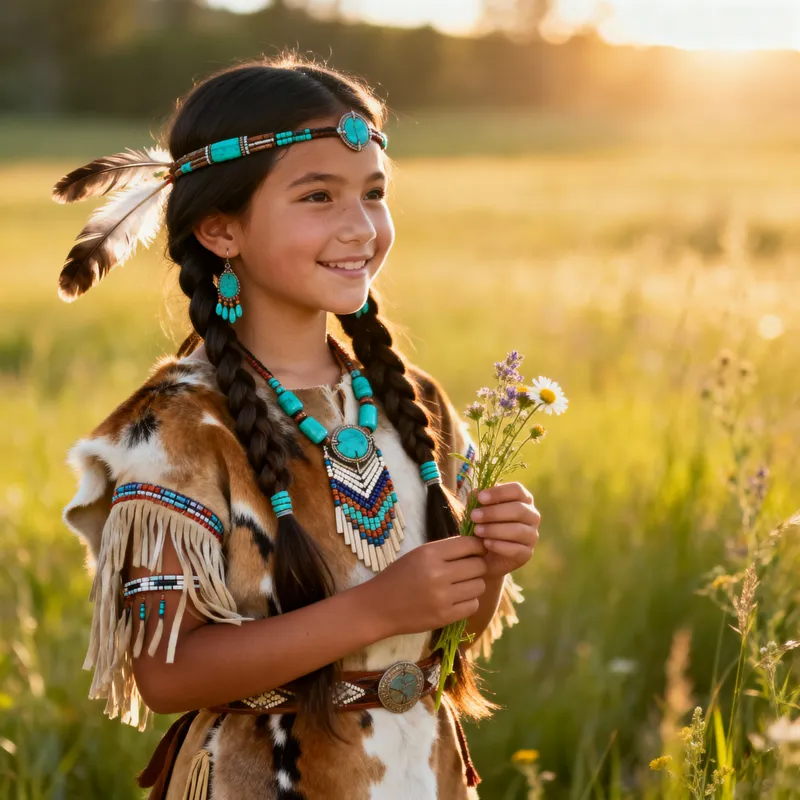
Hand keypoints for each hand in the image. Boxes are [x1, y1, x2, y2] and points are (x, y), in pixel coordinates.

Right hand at [369, 536, 488, 636]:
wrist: (379, 607)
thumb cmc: (399, 576)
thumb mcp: (419, 554)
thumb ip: (446, 550)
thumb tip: (478, 547)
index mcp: (430, 553)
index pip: (470, 544)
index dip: (478, 547)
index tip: (476, 551)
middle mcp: (438, 573)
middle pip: (479, 566)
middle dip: (477, 566)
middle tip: (467, 570)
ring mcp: (442, 597)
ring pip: (479, 586)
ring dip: (474, 585)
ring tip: (461, 585)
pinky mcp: (444, 617)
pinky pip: (473, 605)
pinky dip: (469, 602)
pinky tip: (456, 599)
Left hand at [468, 482, 539, 577]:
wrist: (486, 555)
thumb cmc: (484, 524)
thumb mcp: (479, 510)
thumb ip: (477, 501)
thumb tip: (474, 492)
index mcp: (523, 499)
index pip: (517, 490)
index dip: (499, 492)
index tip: (480, 497)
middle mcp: (532, 516)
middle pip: (518, 509)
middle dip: (494, 512)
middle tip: (474, 516)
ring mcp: (532, 535)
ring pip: (518, 530)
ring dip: (495, 529)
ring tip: (477, 530)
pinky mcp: (527, 553)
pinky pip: (516, 549)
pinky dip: (499, 545)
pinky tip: (485, 543)